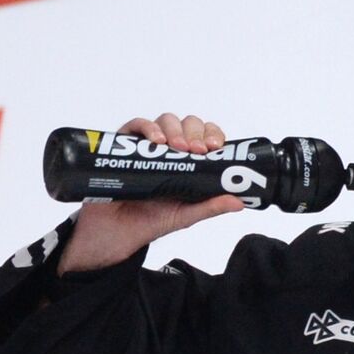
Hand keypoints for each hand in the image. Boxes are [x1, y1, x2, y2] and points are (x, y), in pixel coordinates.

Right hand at [57, 113, 243, 273]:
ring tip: (177, 147)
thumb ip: (211, 207)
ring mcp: (147, 147)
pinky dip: (148, 127)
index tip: (214, 148)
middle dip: (195, 132)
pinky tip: (156, 140)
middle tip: (196, 149)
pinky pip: (136, 126)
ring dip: (175, 130)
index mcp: (188, 163)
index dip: (212, 136)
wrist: (114, 232)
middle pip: (188, 125)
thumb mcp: (186, 215)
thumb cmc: (149, 222)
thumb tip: (239, 202)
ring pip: (166, 121)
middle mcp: (169, 151)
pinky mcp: (124, 145)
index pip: (206, 137)